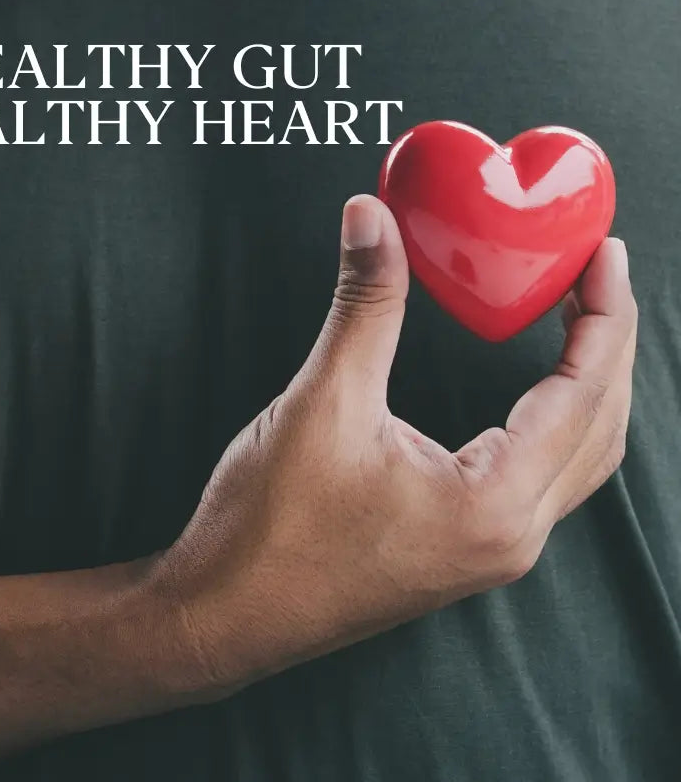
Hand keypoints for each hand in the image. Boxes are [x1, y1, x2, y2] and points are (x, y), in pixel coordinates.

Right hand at [150, 194, 636, 693]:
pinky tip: (532, 391)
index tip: (603, 254)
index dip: (603, 315)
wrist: (225, 614)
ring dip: (589, 385)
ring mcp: (488, 551)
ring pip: (577, 459)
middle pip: (600, 427)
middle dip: (608, 343)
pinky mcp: (462, 549)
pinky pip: (542, 479)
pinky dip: (554, 421)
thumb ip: (363, 305)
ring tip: (578, 318)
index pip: (583, 394)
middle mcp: (510, 536)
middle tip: (596, 271)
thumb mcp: (322, 402)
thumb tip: (372, 218)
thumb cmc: (269, 527)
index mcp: (493, 504)